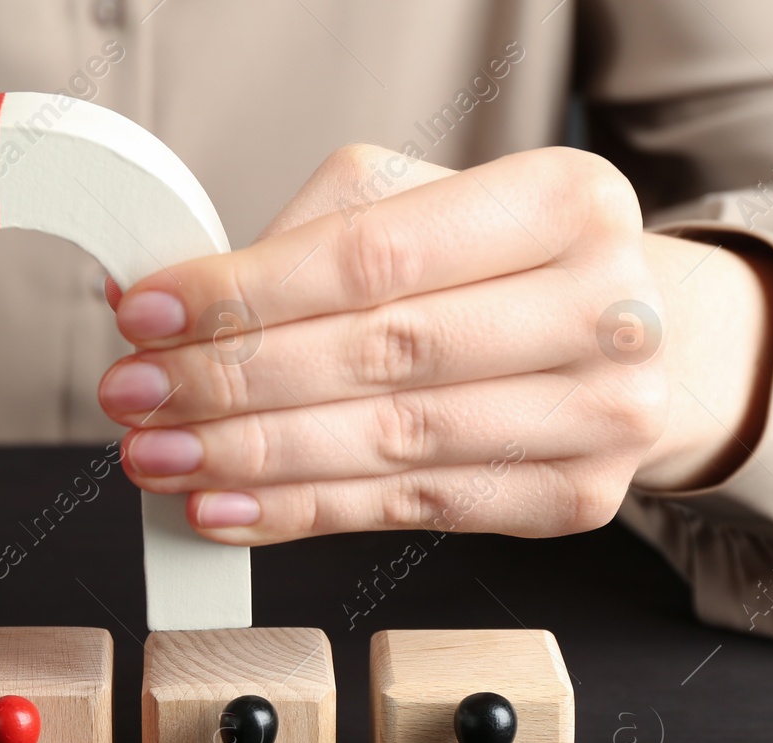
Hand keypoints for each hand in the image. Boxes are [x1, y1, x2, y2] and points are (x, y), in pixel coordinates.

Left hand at [97, 144, 772, 544]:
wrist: (640, 337)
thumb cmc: (504, 262)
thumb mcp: (422, 204)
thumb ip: (305, 239)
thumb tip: (160, 303)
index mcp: (564, 199)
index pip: (374, 256)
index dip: (247, 293)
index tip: (148, 316)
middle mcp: (604, 308)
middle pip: (380, 355)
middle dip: (233, 381)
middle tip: (133, 395)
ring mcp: (601, 415)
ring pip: (391, 443)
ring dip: (251, 459)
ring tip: (157, 455)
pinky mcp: (573, 498)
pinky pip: (410, 510)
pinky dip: (302, 513)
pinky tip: (224, 506)